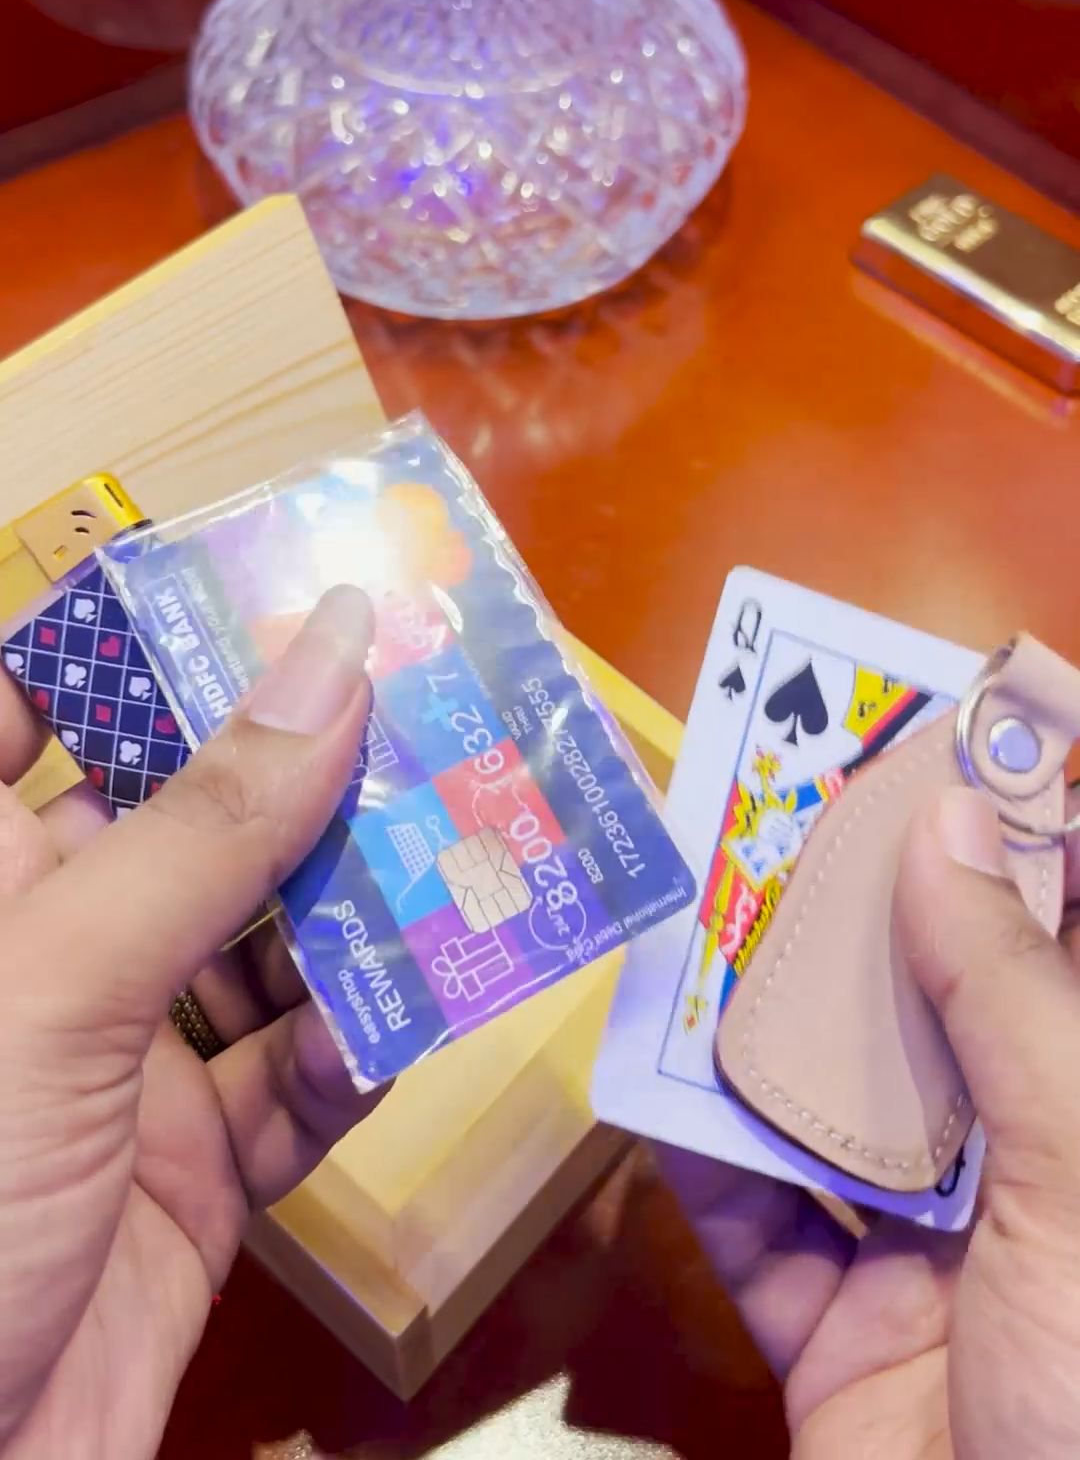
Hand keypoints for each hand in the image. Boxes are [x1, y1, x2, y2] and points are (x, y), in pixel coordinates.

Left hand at [0, 586, 381, 1459]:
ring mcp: (118, 1068)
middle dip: (297, 763)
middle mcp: (44, 957)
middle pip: (180, 818)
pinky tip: (422, 1007)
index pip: (17, 715)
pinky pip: (298, 1084)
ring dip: (361, 904)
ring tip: (465, 832)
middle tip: (426, 692)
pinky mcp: (190, 1177)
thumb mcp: (59, 993)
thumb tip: (332, 655)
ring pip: (262, 945)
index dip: (113, 642)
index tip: (240, 581)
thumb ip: (204, 831)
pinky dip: (364, 1049)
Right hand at [662, 787, 1079, 1459]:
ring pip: (828, 1094)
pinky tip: (646, 1070)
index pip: (1054, 937)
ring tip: (691, 900)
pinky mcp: (834, 1332)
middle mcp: (1029, 1166)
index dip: (1013, 818)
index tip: (942, 717)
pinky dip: (693, 1151)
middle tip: (769, 791)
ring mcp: (931, 1251)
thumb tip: (942, 821)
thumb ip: (1007, 1003)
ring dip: (756, 1009)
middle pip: (932, 997)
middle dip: (854, 898)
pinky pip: (749, 1219)